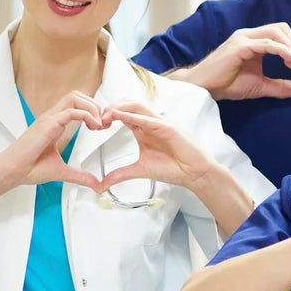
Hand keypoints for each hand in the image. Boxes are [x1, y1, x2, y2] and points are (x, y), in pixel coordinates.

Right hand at [0, 91, 104, 191]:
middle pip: (77, 95)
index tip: (101, 127)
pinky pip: (71, 111)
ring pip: (74, 97)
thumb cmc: (29, 169)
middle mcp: (52, 117)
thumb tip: (95, 184)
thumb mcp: (62, 171)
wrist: (12, 172)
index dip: (93, 111)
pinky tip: (93, 127)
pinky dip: (87, 115)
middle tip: (103, 123)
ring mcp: (49, 119)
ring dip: (92, 107)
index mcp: (55, 123)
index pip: (76, 104)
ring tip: (98, 125)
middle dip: (95, 105)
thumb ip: (80, 176)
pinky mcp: (48, 124)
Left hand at [97, 101, 218, 193]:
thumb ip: (119, 175)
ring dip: (119, 108)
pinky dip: (132, 116)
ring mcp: (160, 123)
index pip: (123, 113)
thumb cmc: (172, 169)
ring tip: (106, 116)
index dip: (108, 115)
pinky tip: (120, 117)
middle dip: (110, 108)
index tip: (96, 126)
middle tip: (98, 120)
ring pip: (136, 105)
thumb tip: (100, 186)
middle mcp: (150, 122)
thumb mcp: (139, 170)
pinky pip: (148, 118)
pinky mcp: (168, 127)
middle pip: (127, 104)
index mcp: (143, 129)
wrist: (193, 174)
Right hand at [182, 23, 290, 99]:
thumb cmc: (228, 84)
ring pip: (275, 32)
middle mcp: (249, 35)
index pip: (281, 32)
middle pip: (281, 28)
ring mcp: (243, 38)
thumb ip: (281, 87)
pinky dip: (281, 50)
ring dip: (290, 46)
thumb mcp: (261, 85)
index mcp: (254, 40)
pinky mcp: (240, 46)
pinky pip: (266, 43)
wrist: (204, 88)